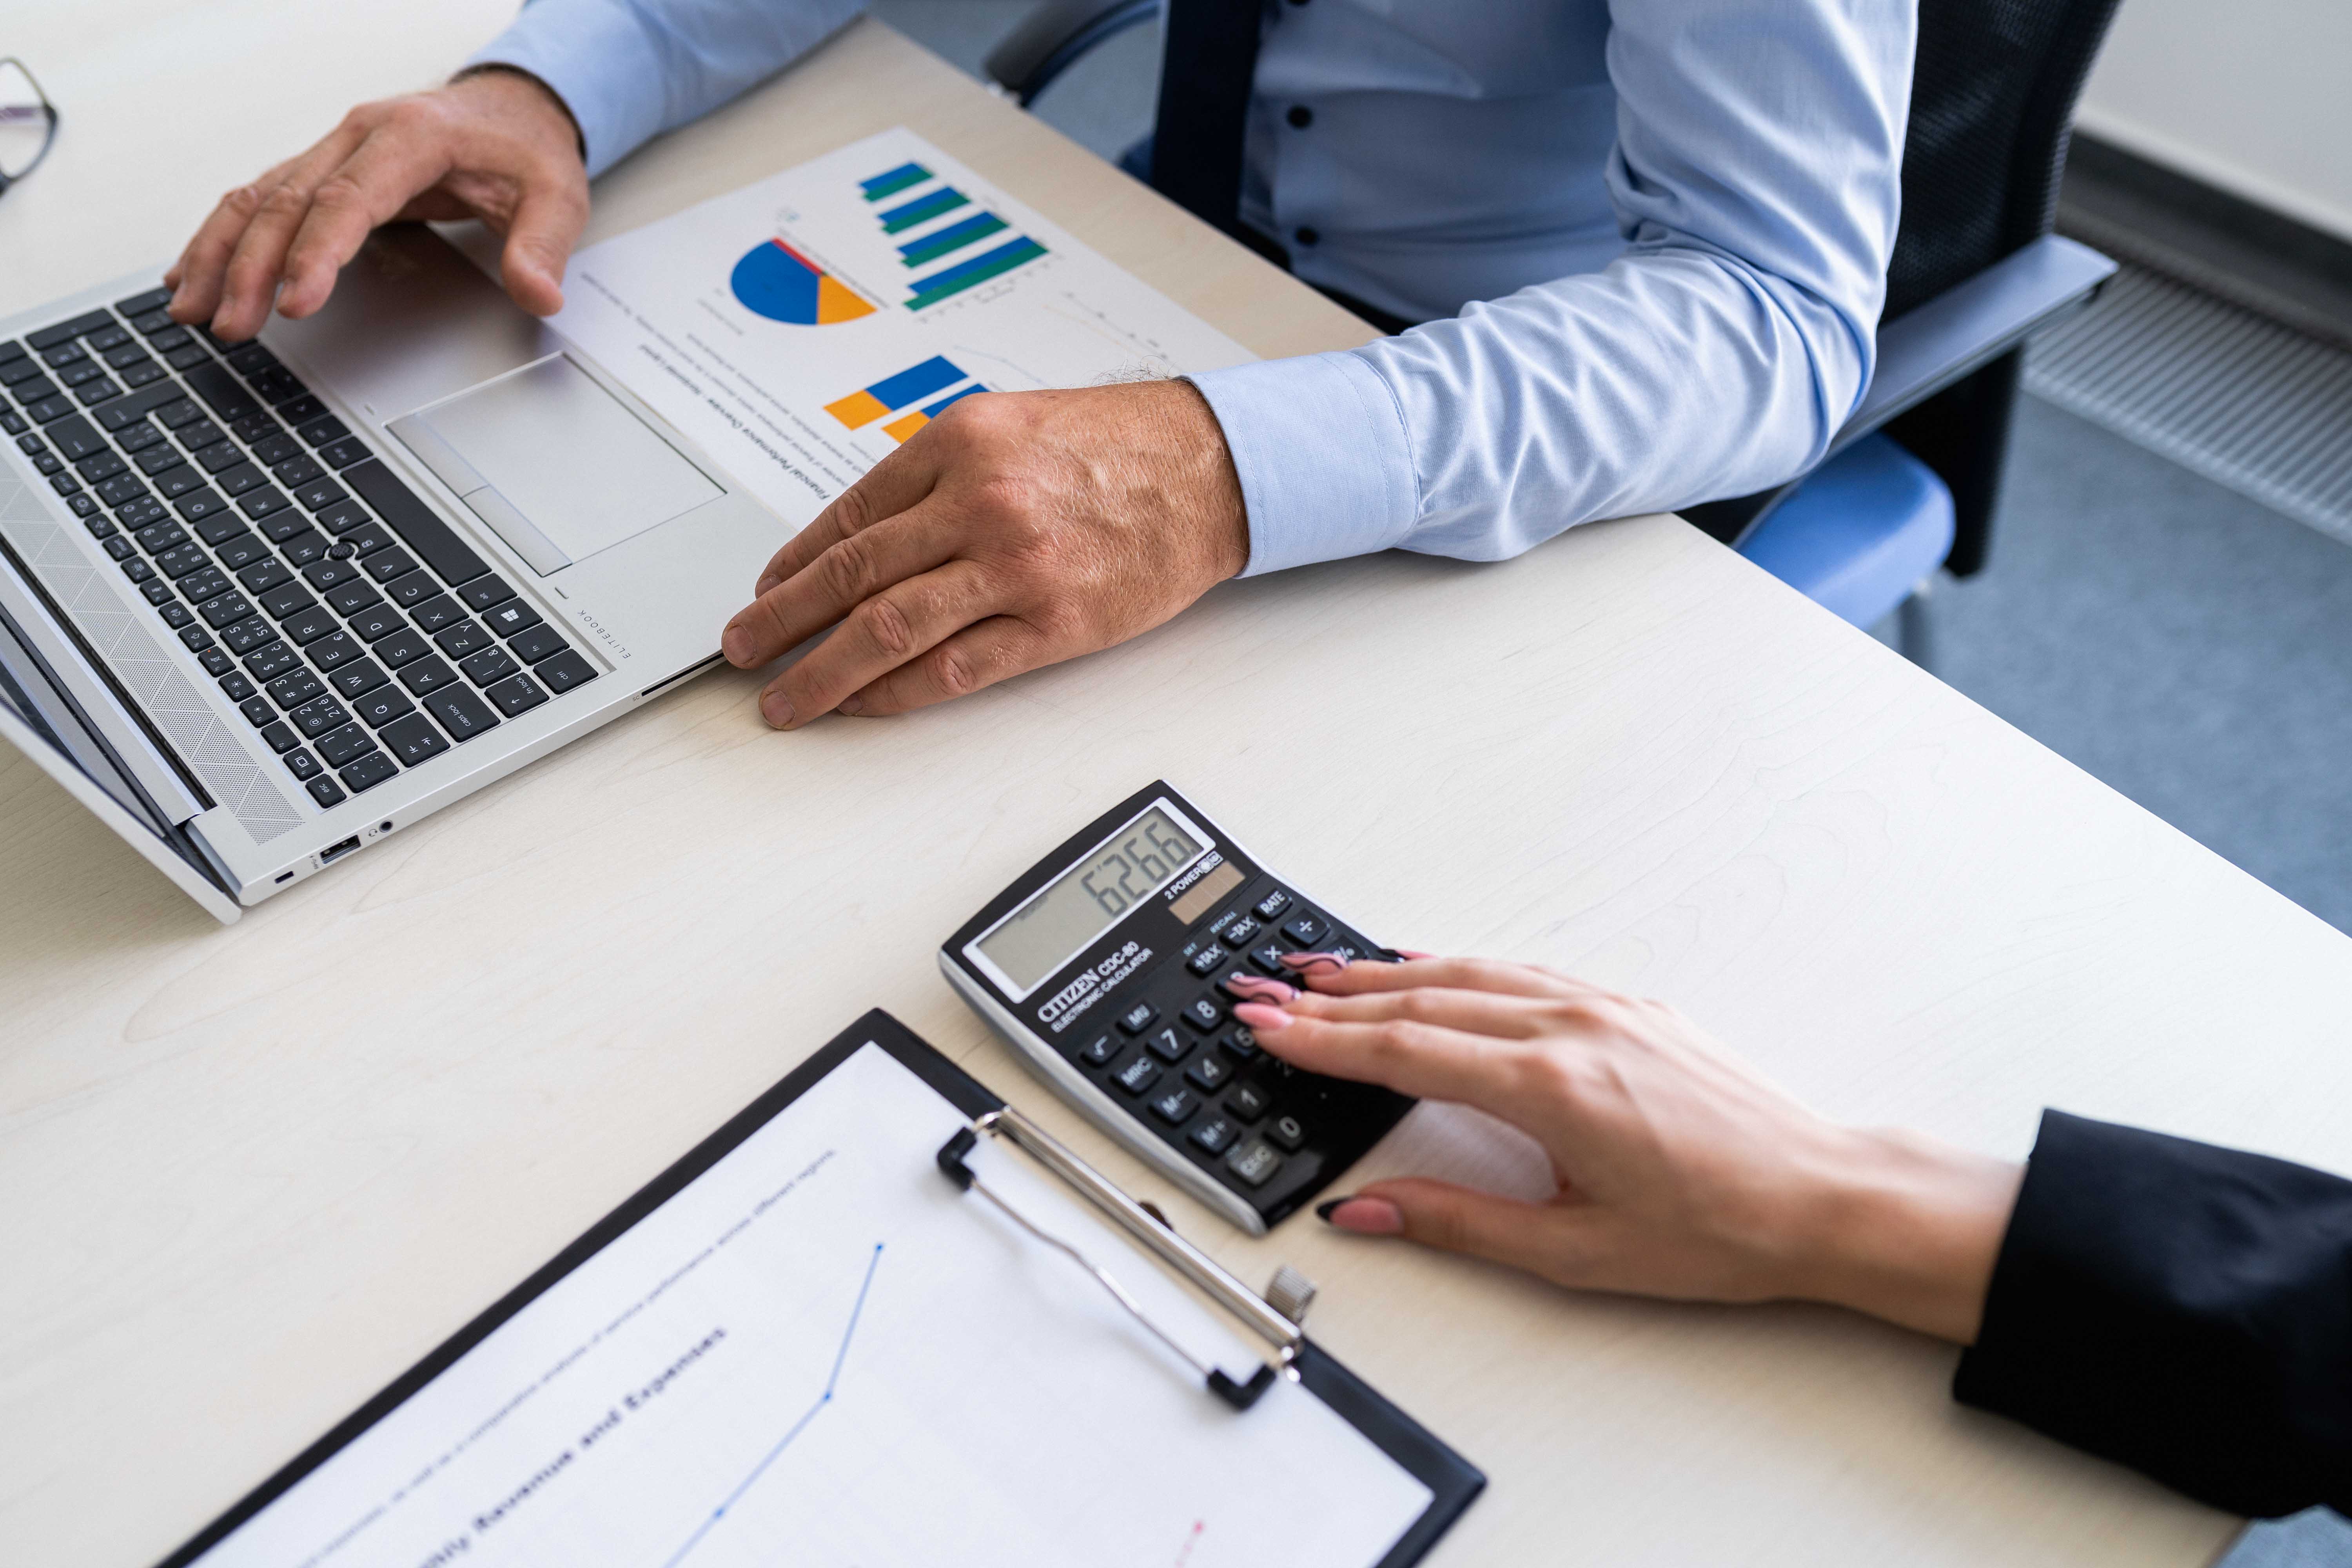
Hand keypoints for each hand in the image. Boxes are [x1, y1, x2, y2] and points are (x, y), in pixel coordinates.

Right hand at [166, 68, 588, 341]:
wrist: (515, 110)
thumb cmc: (526, 151)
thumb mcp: (556, 196)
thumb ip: (543, 247)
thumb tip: (538, 294)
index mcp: (411, 136)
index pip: (348, 199)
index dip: (316, 253)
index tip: (294, 301)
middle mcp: (360, 135)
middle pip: (289, 202)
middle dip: (252, 267)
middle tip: (231, 325)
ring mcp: (335, 149)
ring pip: (259, 197)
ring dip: (221, 253)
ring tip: (191, 306)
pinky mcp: (325, 168)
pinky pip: (262, 198)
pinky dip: (225, 235)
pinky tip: (196, 270)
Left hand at [718, 379, 1247, 726]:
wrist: (1209, 470)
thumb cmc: (1116, 446)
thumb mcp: (1009, 426)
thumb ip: (937, 475)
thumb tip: (863, 538)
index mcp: (960, 444)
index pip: (851, 515)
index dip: (795, 564)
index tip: (766, 593)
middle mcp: (981, 502)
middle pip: (853, 573)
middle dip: (785, 619)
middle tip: (742, 650)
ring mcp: (1017, 567)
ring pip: (891, 627)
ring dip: (825, 670)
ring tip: (786, 697)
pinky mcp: (1055, 622)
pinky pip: (956, 669)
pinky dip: (898, 693)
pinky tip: (865, 705)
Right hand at [1228, 956, 2022, 1342]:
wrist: (1821, 1196)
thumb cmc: (1719, 1228)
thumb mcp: (1574, 1249)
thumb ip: (1456, 1221)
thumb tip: (1365, 1211)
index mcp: (1550, 1087)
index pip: (1405, 1053)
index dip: (1324, 1042)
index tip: (1266, 1030)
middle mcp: (1570, 1029)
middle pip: (1422, 1002)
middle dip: (1330, 1000)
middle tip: (1262, 993)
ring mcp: (1601, 1007)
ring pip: (1467, 975)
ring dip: (1384, 973)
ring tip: (1319, 971)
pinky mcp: (1628, 1006)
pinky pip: (1518, 972)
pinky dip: (1456, 967)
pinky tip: (1425, 967)